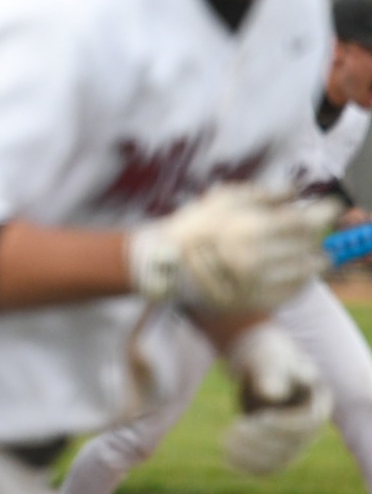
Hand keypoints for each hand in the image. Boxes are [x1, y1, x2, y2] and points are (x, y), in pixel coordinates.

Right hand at [129, 183, 336, 309]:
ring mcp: (257, 283)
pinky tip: (297, 272)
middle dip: (315, 234)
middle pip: (308, 245)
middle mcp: (258, 257)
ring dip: (313, 259)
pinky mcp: (256, 302)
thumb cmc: (193, 226)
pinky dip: (302, 280)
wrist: (164, 265)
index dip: (323, 212)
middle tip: (311, 228)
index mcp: (251, 229)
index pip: (303, 221)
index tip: (329, 206)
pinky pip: (293, 292)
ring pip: (305, 270)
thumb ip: (264, 193)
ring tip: (311, 252)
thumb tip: (297, 191)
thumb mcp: (224, 198)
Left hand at [222, 323, 331, 474]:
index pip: (307, 425)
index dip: (284, 426)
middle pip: (292, 446)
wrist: (261, 366)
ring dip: (252, 457)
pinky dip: (247, 465)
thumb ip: (271, 375)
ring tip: (226, 443)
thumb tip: (270, 394)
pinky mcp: (275, 449)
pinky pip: (266, 466)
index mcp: (318, 404)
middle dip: (263, 441)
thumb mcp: (269, 360)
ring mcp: (293, 441)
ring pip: (278, 460)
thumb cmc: (266, 357)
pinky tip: (227, 457)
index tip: (260, 418)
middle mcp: (310, 427)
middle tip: (235, 429)